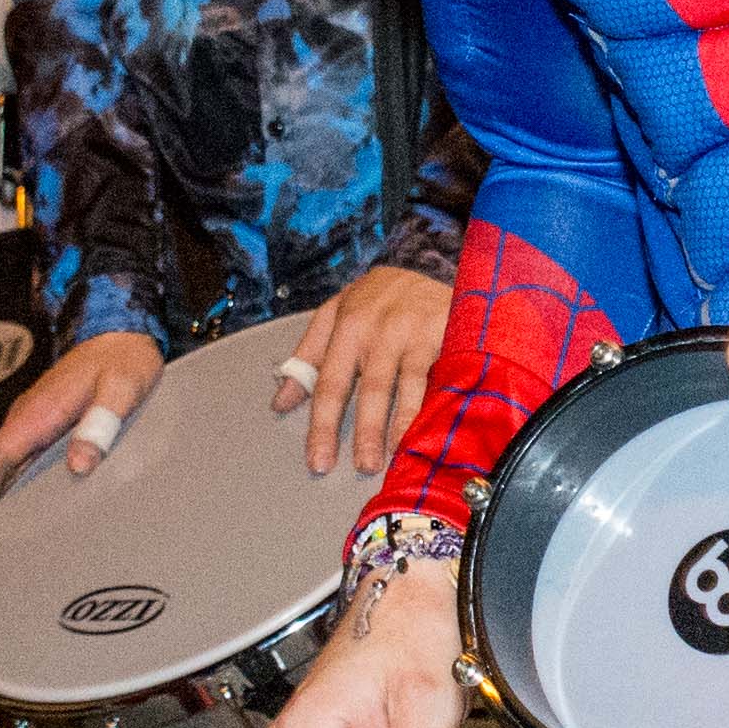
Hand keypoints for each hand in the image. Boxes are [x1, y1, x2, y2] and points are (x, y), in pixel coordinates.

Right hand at [0, 326, 165, 529]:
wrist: (120, 332)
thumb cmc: (123, 359)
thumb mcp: (123, 388)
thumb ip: (102, 423)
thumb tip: (80, 462)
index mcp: (41, 410)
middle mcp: (29, 412)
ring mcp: (31, 414)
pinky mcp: (40, 417)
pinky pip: (11, 449)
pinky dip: (0, 472)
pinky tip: (2, 490)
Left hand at [289, 262, 451, 478]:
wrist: (425, 260)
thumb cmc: (374, 298)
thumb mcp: (334, 315)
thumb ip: (308, 357)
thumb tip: (280, 402)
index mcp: (347, 328)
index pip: (330, 385)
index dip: (323, 426)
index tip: (320, 461)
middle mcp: (381, 332)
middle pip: (372, 389)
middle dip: (366, 431)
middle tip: (363, 467)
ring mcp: (416, 333)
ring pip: (410, 384)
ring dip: (404, 422)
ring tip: (400, 454)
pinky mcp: (448, 333)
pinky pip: (444, 375)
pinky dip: (441, 402)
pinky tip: (439, 426)